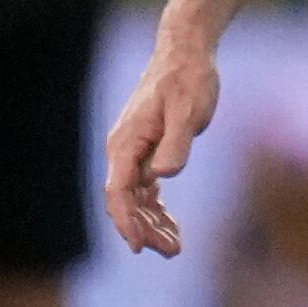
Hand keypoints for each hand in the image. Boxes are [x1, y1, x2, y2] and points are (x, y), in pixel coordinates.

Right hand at [104, 30, 220, 256]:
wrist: (185, 54)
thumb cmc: (188, 80)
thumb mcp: (189, 111)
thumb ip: (176, 144)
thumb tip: (163, 176)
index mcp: (126, 143)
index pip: (119, 191)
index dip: (127, 221)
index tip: (140, 246)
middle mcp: (124, 150)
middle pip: (126, 200)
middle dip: (144, 229)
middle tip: (172, 252)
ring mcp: (134, 151)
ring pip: (136, 198)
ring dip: (152, 223)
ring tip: (175, 248)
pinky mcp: (148, 150)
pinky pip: (146, 188)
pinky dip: (156, 208)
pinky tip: (171, 226)